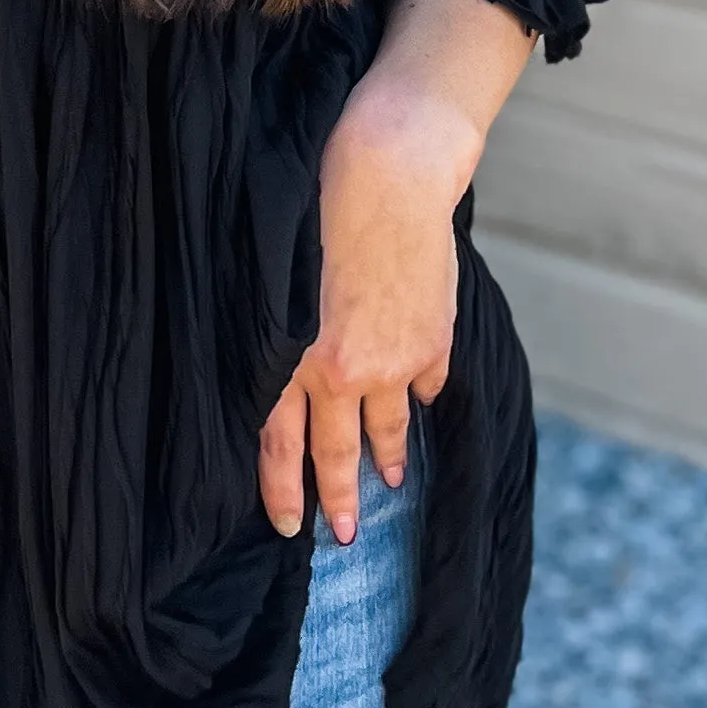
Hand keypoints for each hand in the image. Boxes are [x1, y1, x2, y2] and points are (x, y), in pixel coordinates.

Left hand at [257, 0, 534, 543]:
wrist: (389, 174)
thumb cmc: (315, 207)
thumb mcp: (274, 280)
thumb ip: (277, 335)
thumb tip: (276, 373)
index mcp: (297, 359)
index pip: (281, 443)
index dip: (283, 489)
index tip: (289, 526)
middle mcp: (346, 369)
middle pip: (337, 449)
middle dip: (340, 498)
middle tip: (347, 533)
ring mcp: (398, 357)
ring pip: (388, 423)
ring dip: (388, 454)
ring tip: (392, 479)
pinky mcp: (432, 335)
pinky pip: (427, 378)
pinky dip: (423, 391)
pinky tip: (422, 403)